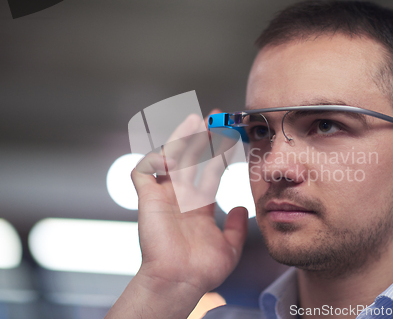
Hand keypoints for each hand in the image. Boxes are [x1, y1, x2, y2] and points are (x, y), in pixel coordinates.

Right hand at [132, 109, 248, 295]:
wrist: (181, 280)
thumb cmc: (202, 269)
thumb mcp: (230, 247)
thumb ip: (238, 228)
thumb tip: (243, 208)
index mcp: (199, 206)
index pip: (210, 171)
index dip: (220, 154)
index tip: (231, 138)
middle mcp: (182, 197)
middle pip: (191, 158)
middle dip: (201, 138)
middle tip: (213, 118)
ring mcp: (164, 196)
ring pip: (169, 158)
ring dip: (180, 138)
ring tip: (194, 121)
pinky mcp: (147, 198)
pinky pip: (143, 171)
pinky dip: (153, 159)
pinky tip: (171, 156)